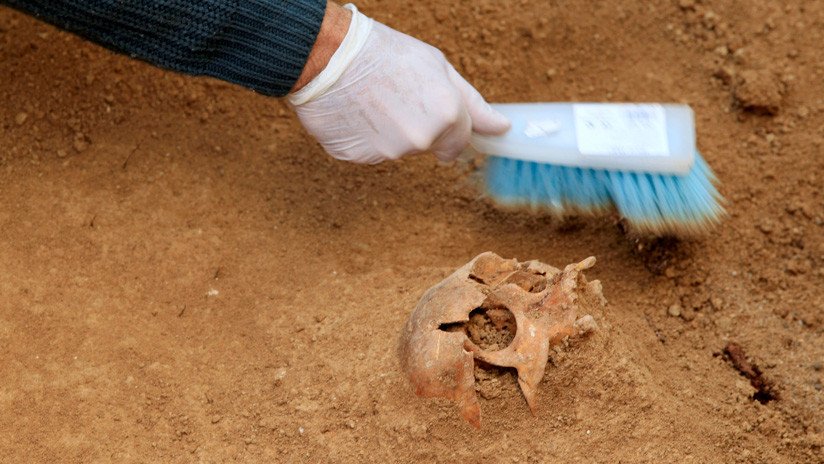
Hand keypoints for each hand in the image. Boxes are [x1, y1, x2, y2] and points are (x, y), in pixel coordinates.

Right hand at [288, 4, 510, 163]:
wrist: (327, 54)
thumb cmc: (384, 53)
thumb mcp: (437, 67)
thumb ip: (472, 103)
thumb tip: (501, 128)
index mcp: (447, 115)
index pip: (460, 142)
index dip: (447, 125)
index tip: (432, 112)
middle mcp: (421, 140)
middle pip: (428, 146)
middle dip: (418, 127)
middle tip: (396, 96)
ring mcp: (387, 152)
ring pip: (397, 150)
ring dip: (389, 132)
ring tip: (371, 99)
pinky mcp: (357, 158)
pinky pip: (368, 152)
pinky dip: (363, 137)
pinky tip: (354, 112)